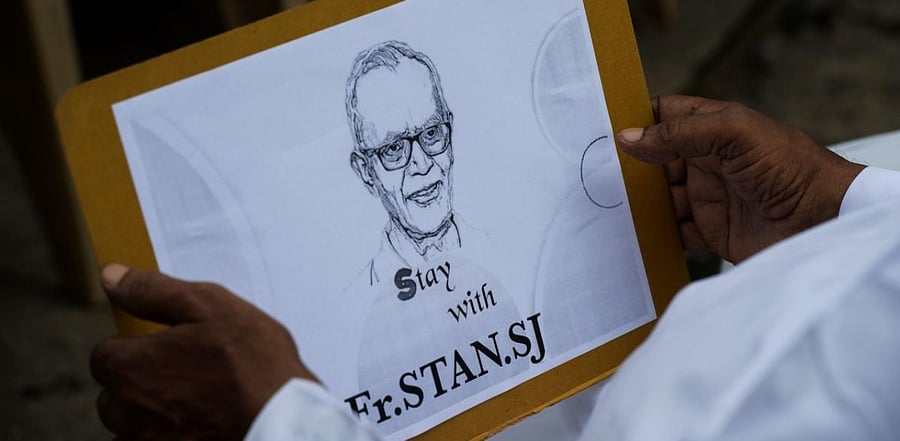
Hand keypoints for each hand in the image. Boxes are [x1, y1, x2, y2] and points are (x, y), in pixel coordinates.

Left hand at [90, 264, 314, 440]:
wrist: (282, 416)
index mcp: (128, 367)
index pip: (104, 355)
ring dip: (149, 412)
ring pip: (129, 425)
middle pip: (113, 394)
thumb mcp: (208, 306)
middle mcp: (126, 410)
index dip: (137, 347)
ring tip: (194, 400)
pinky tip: (196, 422)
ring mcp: (145, 440)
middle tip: (187, 372)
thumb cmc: (251, 360)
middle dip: (139, 382)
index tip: (169, 346)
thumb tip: (110, 276)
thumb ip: (152, 291)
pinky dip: (166, 434)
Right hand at [618, 95, 863, 262]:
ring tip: (609, 206)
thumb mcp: (733, 134)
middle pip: (657, 160)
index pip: (667, 115)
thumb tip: (628, 137)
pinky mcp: (714, 232)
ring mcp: (710, 198)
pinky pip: (676, 232)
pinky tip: (636, 233)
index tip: (605, 129)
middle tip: (599, 173)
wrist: (825, 223)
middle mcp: (709, 162)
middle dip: (631, 166)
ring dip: (640, 202)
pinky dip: (657, 234)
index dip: (638, 120)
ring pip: (662, 198)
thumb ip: (679, 133)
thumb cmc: (790, 168)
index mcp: (715, 129)